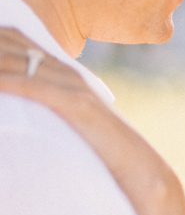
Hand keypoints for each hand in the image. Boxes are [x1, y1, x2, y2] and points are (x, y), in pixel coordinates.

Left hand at [0, 27, 178, 214]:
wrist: (141, 172)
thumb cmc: (106, 156)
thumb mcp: (72, 125)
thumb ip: (52, 109)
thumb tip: (30, 109)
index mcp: (64, 75)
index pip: (19, 42)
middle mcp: (67, 74)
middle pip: (13, 46)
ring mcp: (73, 88)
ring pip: (19, 62)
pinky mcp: (77, 105)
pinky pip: (34, 86)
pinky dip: (8, 80)